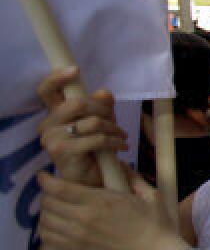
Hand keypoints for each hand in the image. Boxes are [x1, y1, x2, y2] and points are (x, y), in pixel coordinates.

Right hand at [36, 67, 127, 185]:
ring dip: (113, 127)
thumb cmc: (94, 149)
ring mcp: (52, 139)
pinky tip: (122, 146)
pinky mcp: (63, 152)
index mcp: (54, 114)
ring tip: (122, 135)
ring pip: (91, 121)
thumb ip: (101, 106)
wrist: (90, 180)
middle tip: (115, 119)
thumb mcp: (100, 123)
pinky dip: (114, 141)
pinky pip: (96, 139)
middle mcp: (47, 125)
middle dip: (103, 109)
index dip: (58, 78)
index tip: (75, 70)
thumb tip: (104, 92)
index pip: (46, 91)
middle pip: (77, 103)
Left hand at [37, 169, 184, 249]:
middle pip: (48, 203)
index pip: (59, 188)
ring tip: (54, 207)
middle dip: (46, 193)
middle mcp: (85, 218)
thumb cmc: (157, 225)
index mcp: (101, 201)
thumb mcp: (150, 195)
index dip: (46, 179)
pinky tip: (55, 224)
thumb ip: (133, 177)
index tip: (43, 175)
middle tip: (53, 190)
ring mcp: (79, 236)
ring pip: (45, 220)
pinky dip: (46, 229)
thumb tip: (121, 164)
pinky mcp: (79, 249)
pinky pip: (49, 238)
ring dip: (45, 211)